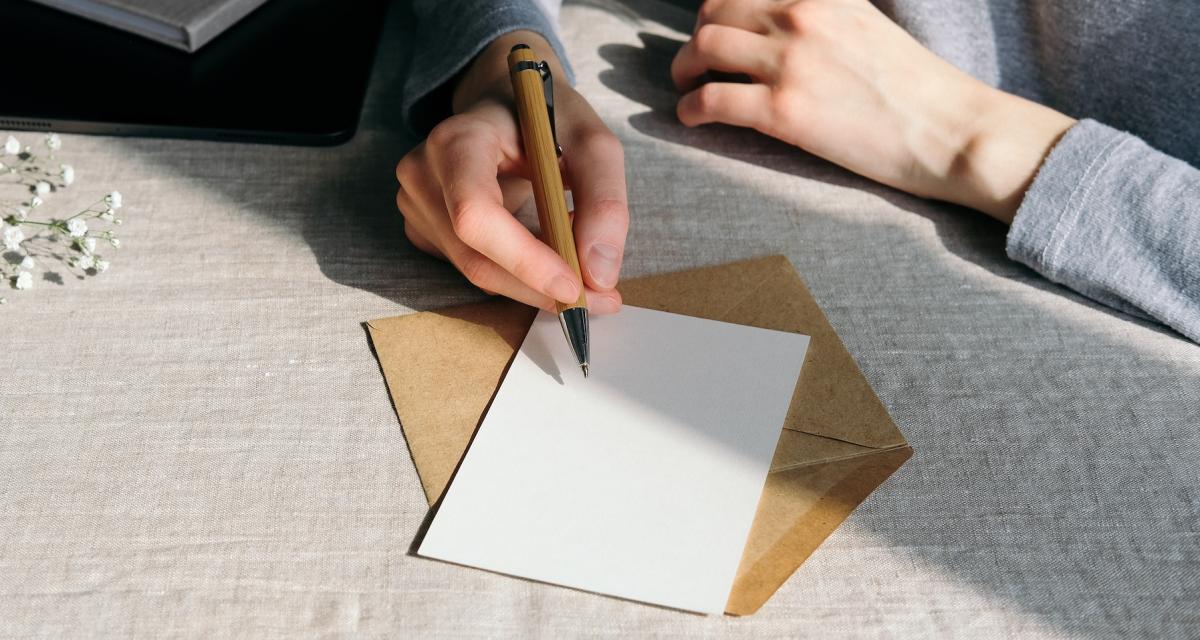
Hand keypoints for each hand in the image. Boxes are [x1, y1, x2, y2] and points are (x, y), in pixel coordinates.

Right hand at [397, 31, 627, 312]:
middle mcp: (423, 173)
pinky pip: (474, 267)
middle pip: (476, 258)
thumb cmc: (547, 117)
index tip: (575, 286)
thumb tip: (600, 275)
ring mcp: (416, 204)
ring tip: (581, 260)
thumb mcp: (593, 143)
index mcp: (457, 139)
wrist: (504, 103)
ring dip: (535, 282)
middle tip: (601, 298)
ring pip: (477, 272)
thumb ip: (604, 202)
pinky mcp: (424, 228)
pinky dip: (518, 274)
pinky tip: (546, 250)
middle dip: (541, 288)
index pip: (476, 215)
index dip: (524, 259)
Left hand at [671, 0, 1076, 222]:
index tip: (714, 26)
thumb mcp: (862, 22)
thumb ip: (819, 14)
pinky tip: (692, 118)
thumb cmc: (912, 86)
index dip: (718, 8)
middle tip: (695, 62)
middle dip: (697, 37)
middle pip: (714, 13)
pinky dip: (690, 108)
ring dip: (684, 69)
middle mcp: (800, 15)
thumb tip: (777, 23)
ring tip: (687, 86)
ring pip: (703, 49)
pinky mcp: (783, 112)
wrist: (948, 130)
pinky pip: (710, 100)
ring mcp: (789, 62)